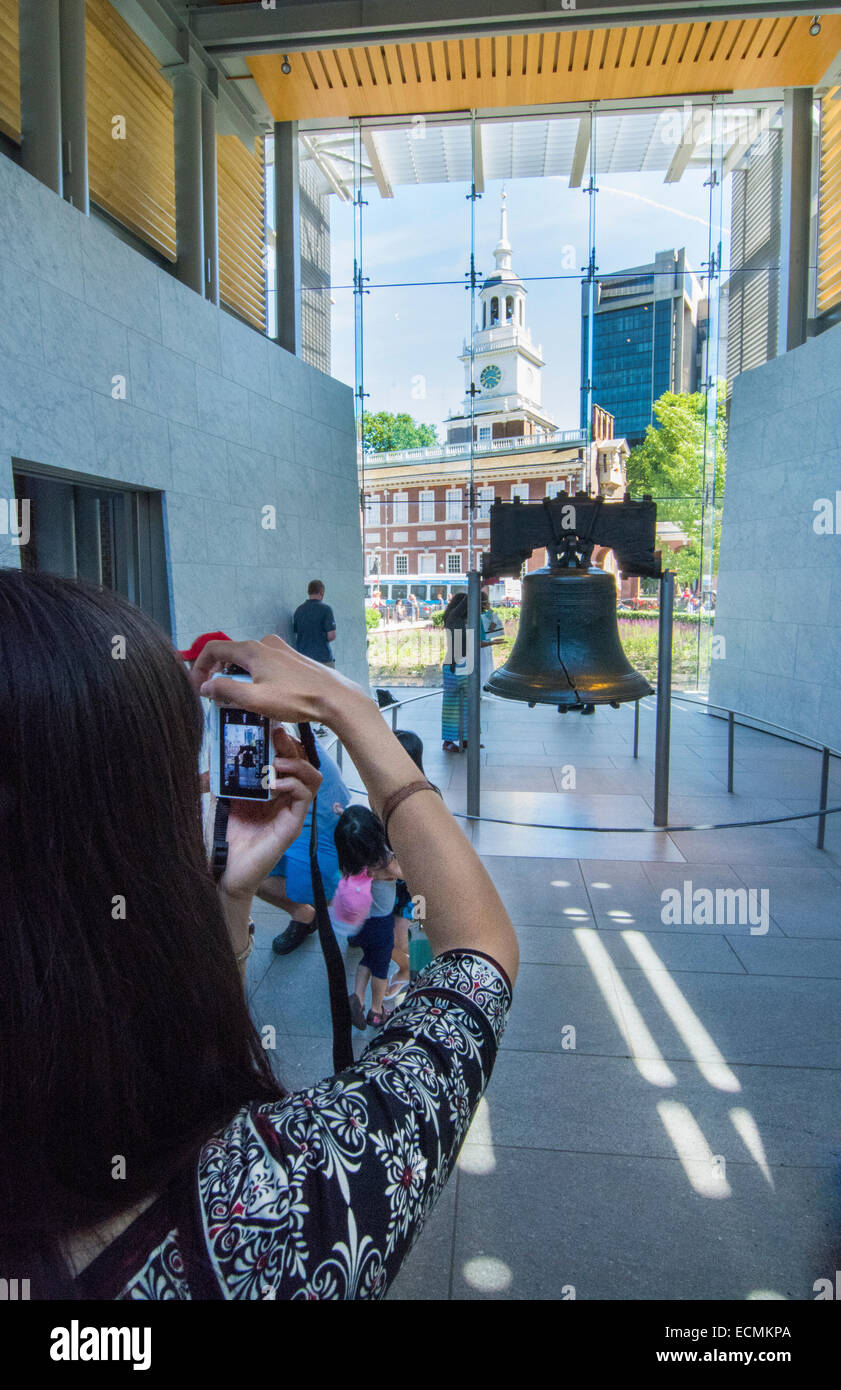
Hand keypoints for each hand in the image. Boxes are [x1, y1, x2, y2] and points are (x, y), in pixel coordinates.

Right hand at [190, 634, 370, 729]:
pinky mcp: (292, 660)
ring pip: (248, 660)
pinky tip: (261, 696)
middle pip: (230, 654)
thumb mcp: (255, 699)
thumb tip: (205, 687)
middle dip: (217, 674)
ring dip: (236, 677)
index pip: (213, 649)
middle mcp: (265, 644)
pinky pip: (264, 664)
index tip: (197, 688)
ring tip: (237, 700)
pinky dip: (254, 676)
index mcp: (252, 650)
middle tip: (215, 697)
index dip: (199, 666)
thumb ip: (226, 691)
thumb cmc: (296, 699)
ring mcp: (280, 650)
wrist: (336, 698)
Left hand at [211, 726, 321, 900]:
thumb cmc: (225, 837)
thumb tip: (212, 760)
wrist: (224, 870)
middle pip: (304, 763)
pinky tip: (276, 784)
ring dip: (298, 764)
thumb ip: (222, 781)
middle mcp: (286, 798)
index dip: (284, 742)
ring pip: (313, 778)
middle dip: (293, 746)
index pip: (288, 758)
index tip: (271, 728)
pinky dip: (294, 784)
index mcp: (272, 789)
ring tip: (278, 762)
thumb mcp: (222, 799)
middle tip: (277, 736)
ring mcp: (291, 811)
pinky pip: (305, 798)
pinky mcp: (293, 825)